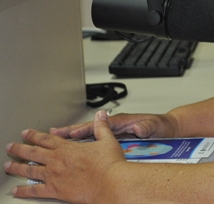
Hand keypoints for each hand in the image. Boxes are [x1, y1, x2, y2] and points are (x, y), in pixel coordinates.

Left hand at [4, 110, 125, 202]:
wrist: (109, 183)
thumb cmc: (109, 164)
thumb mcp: (107, 141)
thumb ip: (101, 127)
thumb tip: (101, 115)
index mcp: (68, 148)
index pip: (46, 139)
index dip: (35, 135)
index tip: (26, 133)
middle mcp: (57, 160)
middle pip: (33, 153)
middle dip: (20, 149)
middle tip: (11, 147)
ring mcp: (54, 176)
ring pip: (30, 170)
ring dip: (17, 167)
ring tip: (8, 166)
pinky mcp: (55, 190)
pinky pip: (35, 191)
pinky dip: (24, 191)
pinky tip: (16, 191)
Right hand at [50, 112, 179, 139]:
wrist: (170, 128)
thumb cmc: (162, 126)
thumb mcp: (157, 126)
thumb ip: (147, 126)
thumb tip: (139, 128)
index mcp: (124, 121)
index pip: (101, 125)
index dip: (86, 129)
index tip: (72, 133)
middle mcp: (117, 125)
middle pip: (90, 128)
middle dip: (71, 130)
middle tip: (52, 133)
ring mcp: (115, 132)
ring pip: (90, 135)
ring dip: (73, 137)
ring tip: (54, 140)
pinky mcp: (116, 139)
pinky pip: (96, 142)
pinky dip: (83, 144)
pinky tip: (72, 150)